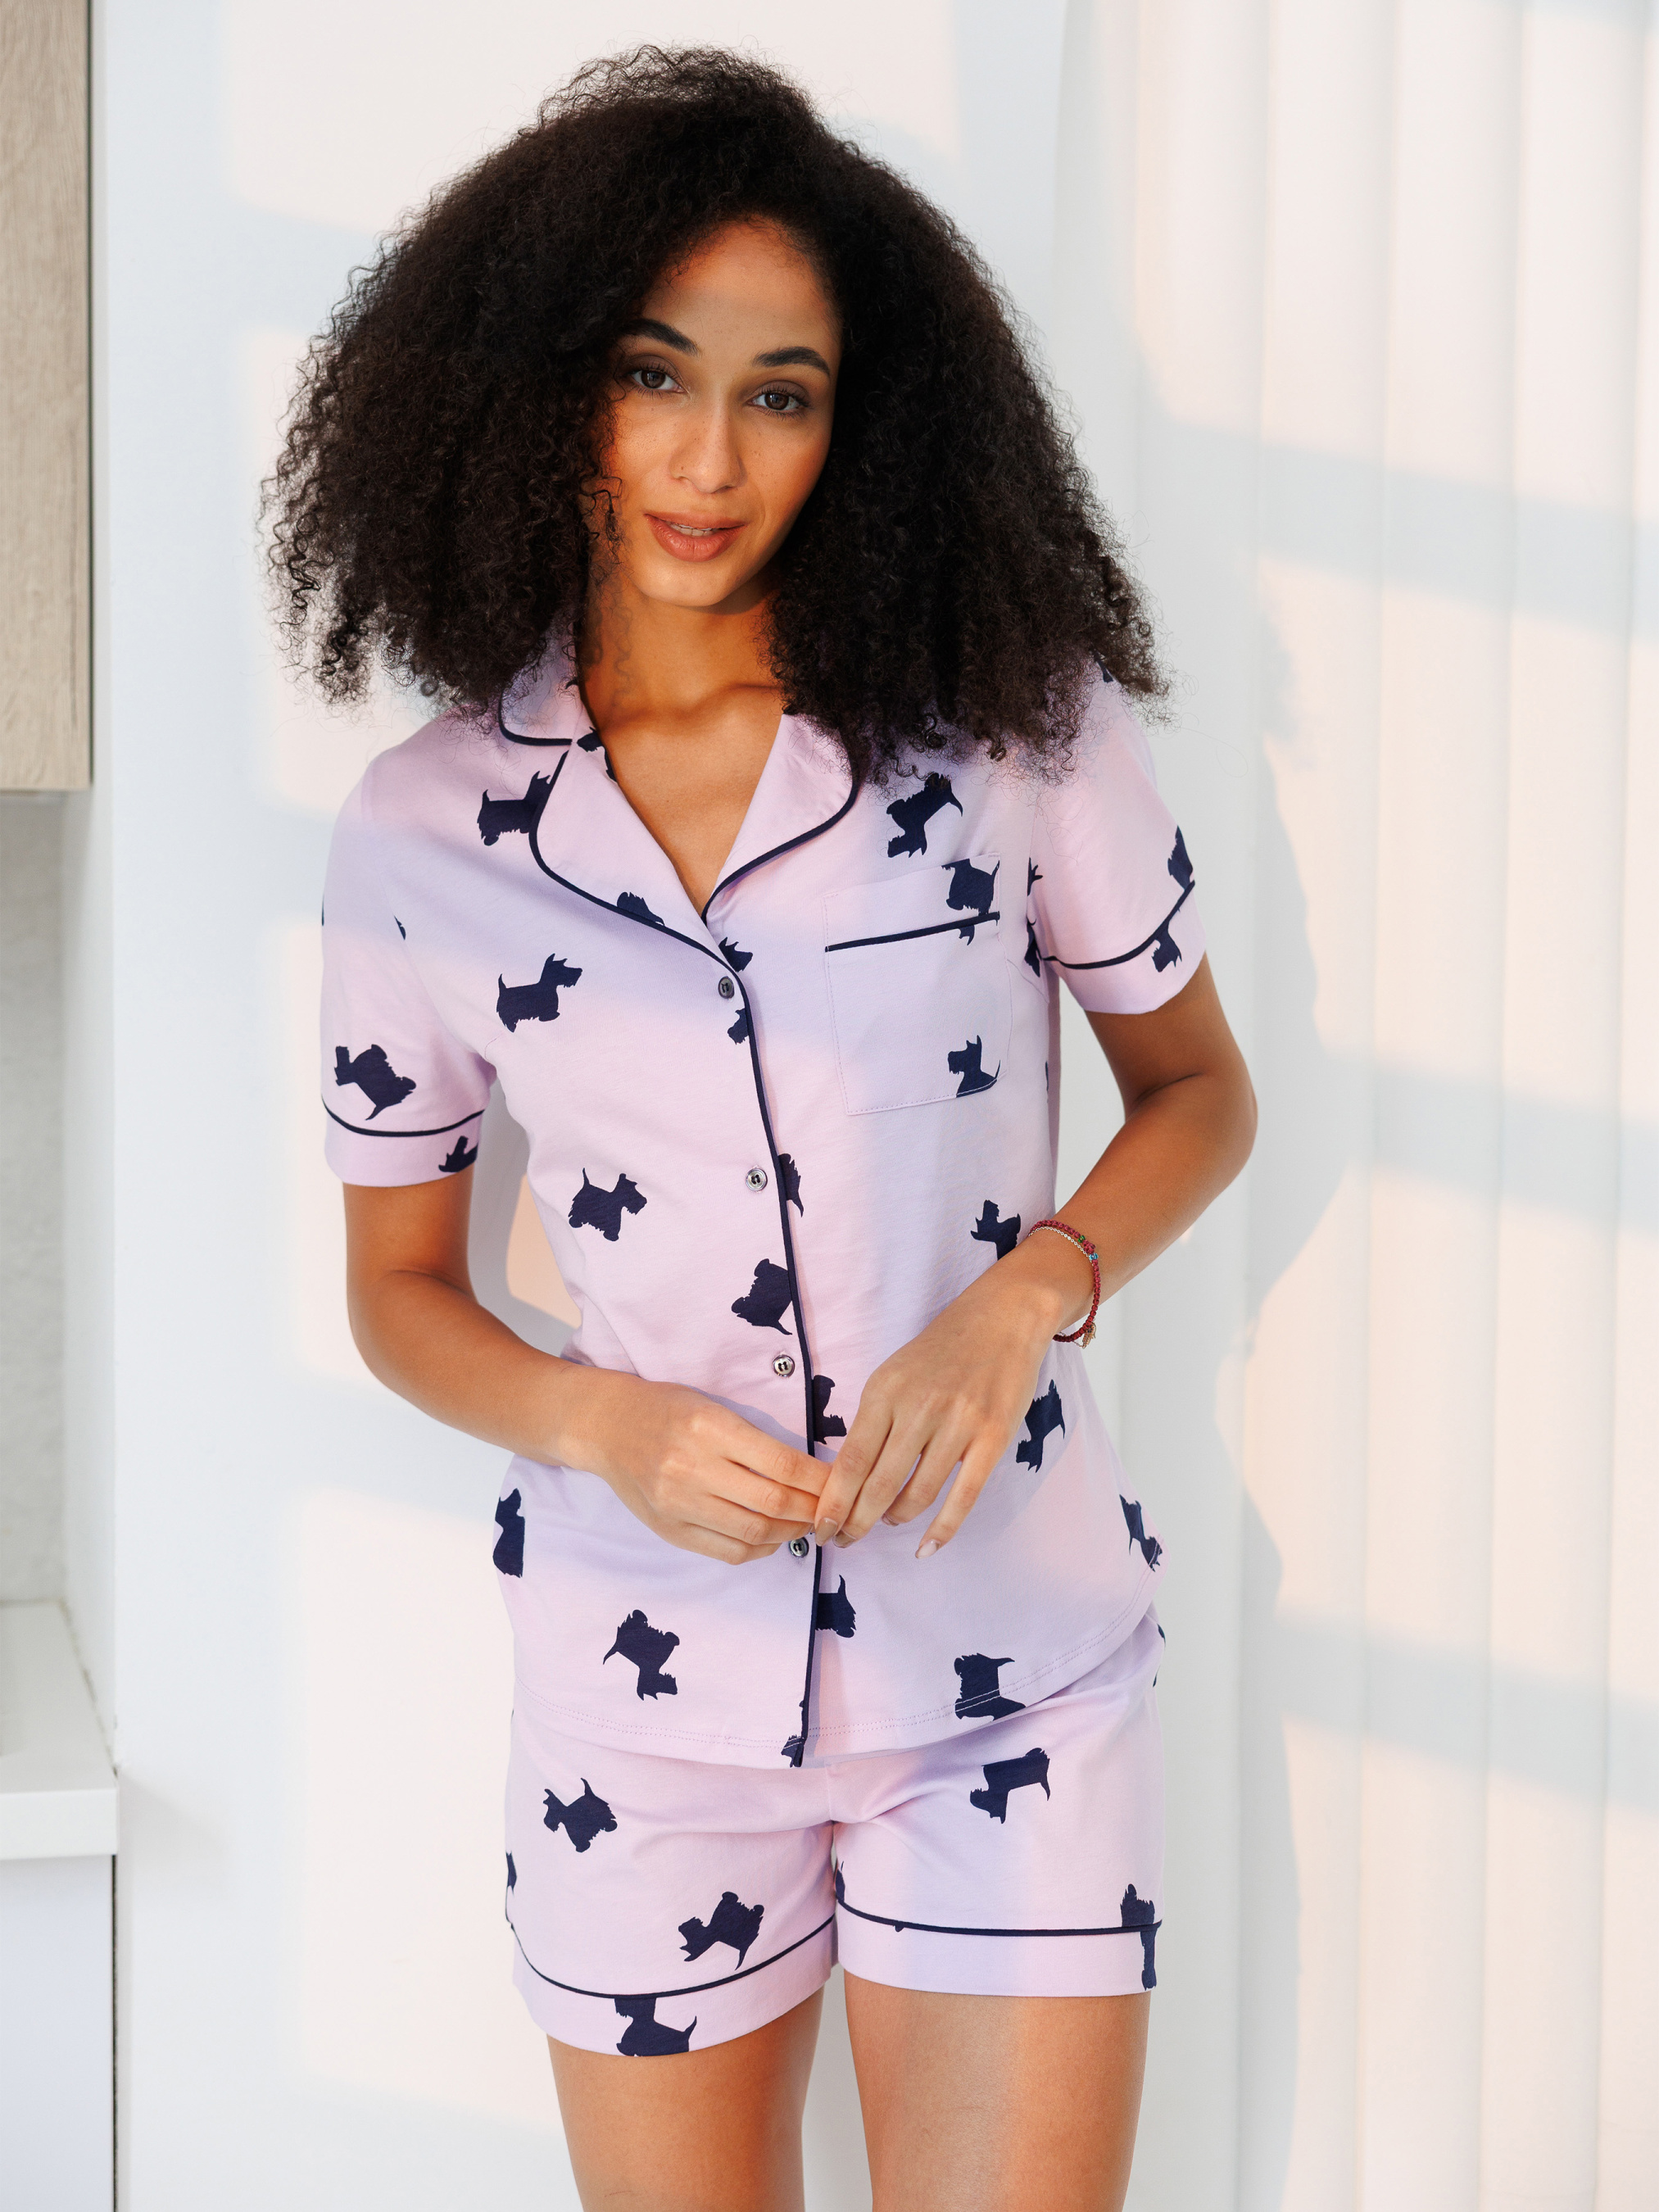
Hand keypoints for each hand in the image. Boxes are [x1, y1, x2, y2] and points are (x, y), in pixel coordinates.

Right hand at [565, 1369, 824, 1563]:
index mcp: (709, 1428)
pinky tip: (774, 1538)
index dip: (820, 1480)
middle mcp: (692, 1468)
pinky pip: (728, 1552)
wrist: (607, 1426)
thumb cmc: (666, 1409)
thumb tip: (811, 1474)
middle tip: (833, 1508)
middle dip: (813, 1509)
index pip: (782, 1464)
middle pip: (773, 1503)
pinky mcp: (670, 1530)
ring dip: (791, 1532)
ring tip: (807, 1522)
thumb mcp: (713, 1406)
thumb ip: (756, 1440)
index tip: (842, 1482)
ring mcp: (678, 1504)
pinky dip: (761, 1549)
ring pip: (754, 1533)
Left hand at [810, 1244, 1081, 1556]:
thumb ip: (873, 1421)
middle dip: (856, 1523)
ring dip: (895, 1519)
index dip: (833, 1504)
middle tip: (845, 1541)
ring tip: (888, 1523)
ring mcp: (958, 1424)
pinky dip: (942, 1529)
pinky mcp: (992, 1438)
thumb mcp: (893, 1374)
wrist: (1001, 1318)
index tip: (820, 1529)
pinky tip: (927, 1547)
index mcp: (885, 1392)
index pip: (850, 1462)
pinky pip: (963, 1496)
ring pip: (917, 1494)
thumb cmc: (941, 1350)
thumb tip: (848, 1478)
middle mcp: (918, 1409)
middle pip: (878, 1485)